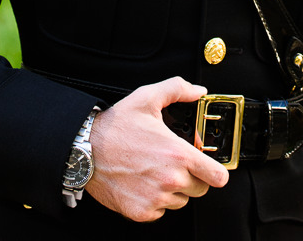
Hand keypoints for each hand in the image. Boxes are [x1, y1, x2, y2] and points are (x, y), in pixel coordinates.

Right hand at [86, 76, 229, 220]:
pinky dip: (156, 200)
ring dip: (174, 189)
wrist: (85, 151)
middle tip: (177, 163)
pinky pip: (160, 211)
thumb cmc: (115, 126)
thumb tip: (198, 92)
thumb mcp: (147, 98)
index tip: (212, 168)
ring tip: (156, 170)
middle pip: (201, 189)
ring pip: (180, 201)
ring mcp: (156, 199)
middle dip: (194, 177)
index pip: (216, 176)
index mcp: (177, 154)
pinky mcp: (142, 212)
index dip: (217, 171)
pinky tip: (144, 182)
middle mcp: (170, 180)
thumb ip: (177, 89)